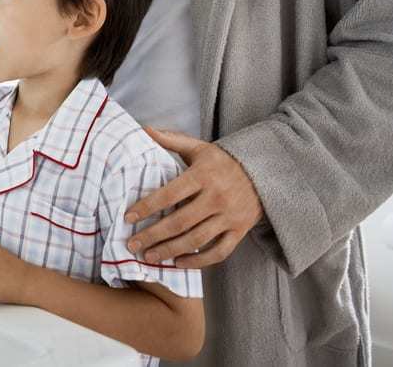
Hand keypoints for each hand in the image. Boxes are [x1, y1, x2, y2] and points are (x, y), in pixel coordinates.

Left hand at [123, 127, 263, 268]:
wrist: (264, 171)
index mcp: (203, 175)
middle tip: (132, 244)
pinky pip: (219, 252)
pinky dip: (198, 262)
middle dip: (153, 235)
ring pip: (196, 240)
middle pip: (180, 222)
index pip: (170, 194)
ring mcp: (230, 216)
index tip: (128, 217)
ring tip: (149, 256)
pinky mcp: (240, 231)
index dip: (147, 207)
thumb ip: (171, 140)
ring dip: (170, 251)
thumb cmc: (222, 161)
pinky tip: (178, 263)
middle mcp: (217, 197)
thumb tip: (143, 128)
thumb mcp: (198, 147)